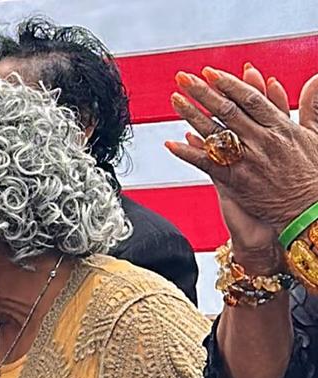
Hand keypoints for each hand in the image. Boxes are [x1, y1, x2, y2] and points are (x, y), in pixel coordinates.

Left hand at [167, 67, 317, 241]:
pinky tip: (171, 143)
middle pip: (227, 111)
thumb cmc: (311, 171)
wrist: (307, 209)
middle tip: (184, 78)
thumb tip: (314, 78)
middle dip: (203, 93)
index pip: (250, 100)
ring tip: (175, 100)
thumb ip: (311, 105)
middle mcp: (262, 141)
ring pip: (214, 133)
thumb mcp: (315, 134)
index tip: (210, 72)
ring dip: (191, 115)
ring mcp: (247, 161)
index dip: (228, 84)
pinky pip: (207, 164)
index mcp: (281, 127)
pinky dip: (188, 153)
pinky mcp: (235, 181)